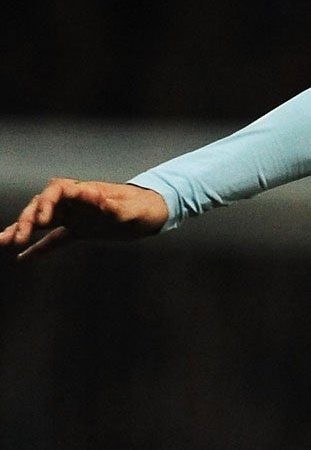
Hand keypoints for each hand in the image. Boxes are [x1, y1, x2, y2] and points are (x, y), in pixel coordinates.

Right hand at [4, 179, 168, 259]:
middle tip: (19, 238)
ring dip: (22, 230)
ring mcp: (75, 215)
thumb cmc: (146, 207)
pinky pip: (55, 239)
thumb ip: (113, 205)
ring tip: (2, 242)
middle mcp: (75, 201)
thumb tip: (92, 195)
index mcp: (86, 191)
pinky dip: (39, 249)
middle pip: (43, 205)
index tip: (43, 220)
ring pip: (42, 221)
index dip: (46, 203)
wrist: (155, 212)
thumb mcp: (133, 208)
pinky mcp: (79, 230)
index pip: (57, 190)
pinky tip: (22, 259)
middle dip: (28, 220)